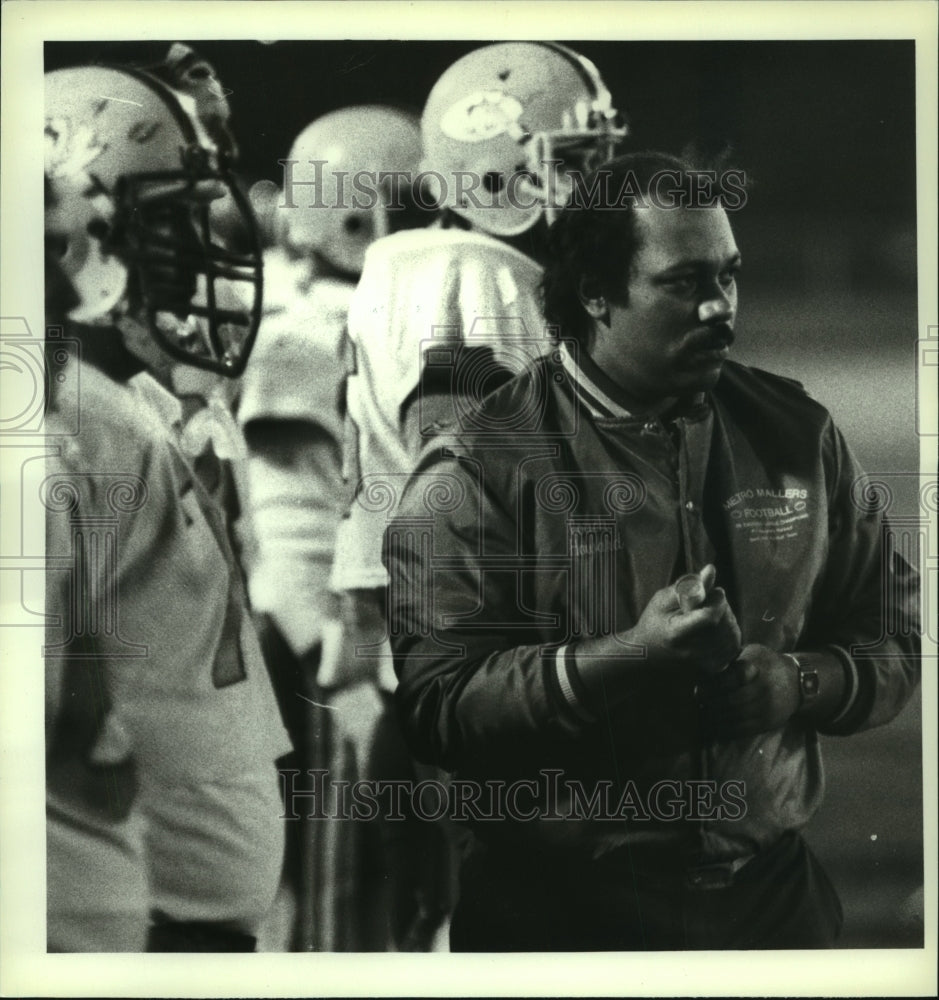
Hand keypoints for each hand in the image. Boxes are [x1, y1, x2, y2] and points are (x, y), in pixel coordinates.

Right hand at [626, 564, 741, 673]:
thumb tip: (711, 570)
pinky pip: (733, 648)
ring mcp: (702, 664)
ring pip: (732, 636)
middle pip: (724, 625)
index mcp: (676, 633)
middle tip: (713, 600)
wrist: (647, 655)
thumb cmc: (653, 622)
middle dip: (724, 607)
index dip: (718, 600)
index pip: (709, 617)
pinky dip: (730, 634)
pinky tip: (718, 627)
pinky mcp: (710, 669)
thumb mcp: (663, 600)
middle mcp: (690, 652)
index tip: (715, 592)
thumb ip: (688, 585)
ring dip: (729, 620)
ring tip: (715, 612)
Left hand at [697, 643, 800, 738]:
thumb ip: (730, 658)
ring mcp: (767, 707)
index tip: (697, 690)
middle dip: (710, 704)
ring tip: (701, 715)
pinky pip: (743, 730)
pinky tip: (713, 726)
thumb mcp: (750, 652)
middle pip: (731, 700)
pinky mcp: (768, 722)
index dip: (712, 686)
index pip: (732, 678)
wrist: (795, 681)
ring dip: (715, 718)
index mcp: (755, 667)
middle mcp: (763, 688)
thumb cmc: (764, 663)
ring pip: (736, 717)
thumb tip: (701, 664)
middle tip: (696, 703)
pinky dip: (725, 730)